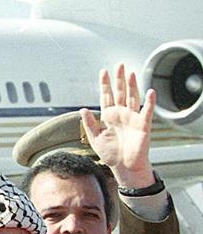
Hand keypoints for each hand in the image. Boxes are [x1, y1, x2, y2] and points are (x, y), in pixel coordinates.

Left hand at [80, 64, 155, 188]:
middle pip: (120, 93)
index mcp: (109, 117)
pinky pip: (146, 112)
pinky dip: (149, 102)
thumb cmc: (111, 154)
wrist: (124, 168)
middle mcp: (121, 115)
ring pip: (133, 98)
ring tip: (131, 73)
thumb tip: (83, 109)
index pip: (107, 96)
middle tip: (119, 65)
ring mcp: (132, 119)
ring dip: (132, 86)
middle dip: (119, 79)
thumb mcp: (95, 138)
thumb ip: (89, 124)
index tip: (103, 71)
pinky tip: (150, 92)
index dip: (105, 84)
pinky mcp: (143, 126)